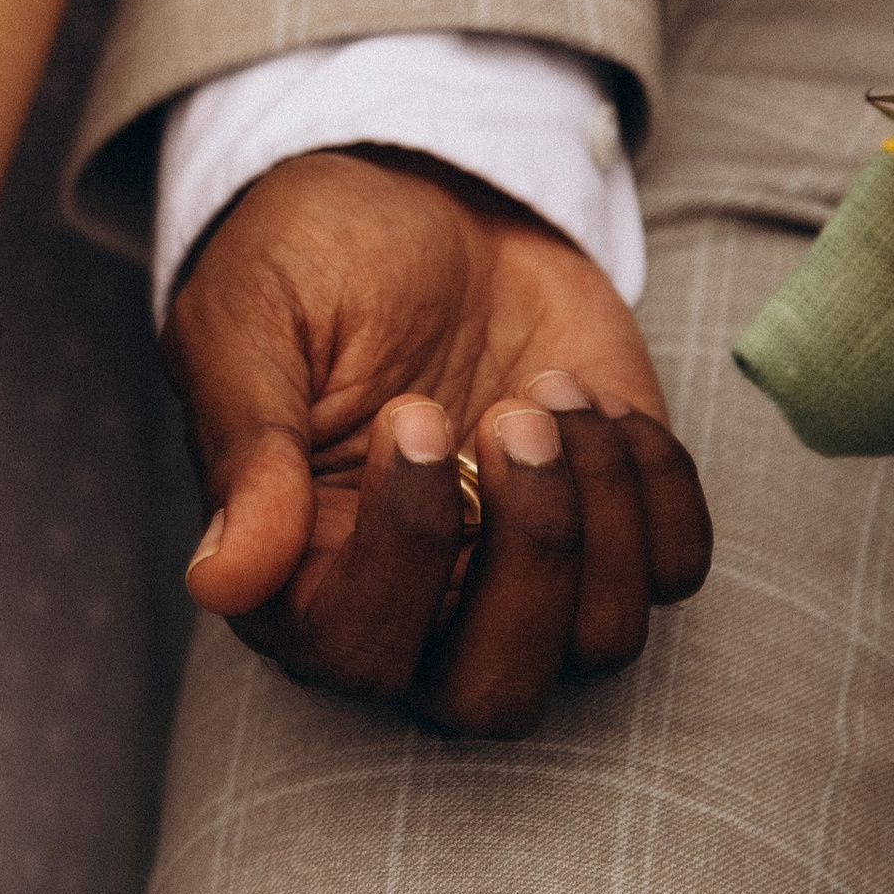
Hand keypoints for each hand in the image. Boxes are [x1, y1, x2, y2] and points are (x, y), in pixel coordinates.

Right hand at [165, 148, 710, 737]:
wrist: (421, 196)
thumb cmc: (312, 262)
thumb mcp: (249, 323)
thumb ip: (244, 451)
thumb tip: (219, 582)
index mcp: (301, 578)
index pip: (357, 655)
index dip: (407, 550)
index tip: (414, 413)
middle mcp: (415, 608)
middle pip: (493, 697)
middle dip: (530, 561)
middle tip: (512, 422)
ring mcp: (521, 574)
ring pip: (599, 643)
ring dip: (596, 508)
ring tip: (547, 392)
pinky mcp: (612, 525)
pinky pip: (674, 571)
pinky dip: (655, 484)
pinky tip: (595, 399)